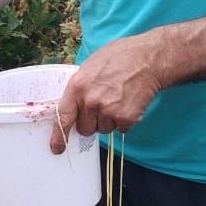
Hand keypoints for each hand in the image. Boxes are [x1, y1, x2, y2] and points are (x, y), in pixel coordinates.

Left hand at [50, 36, 163, 151]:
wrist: (148, 59)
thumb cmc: (119, 58)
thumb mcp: (90, 67)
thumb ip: (79, 89)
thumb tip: (72, 108)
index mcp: (77, 87)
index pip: (63, 117)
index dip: (59, 136)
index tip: (57, 148)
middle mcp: (91, 102)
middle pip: (85, 129)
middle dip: (92, 122)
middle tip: (103, 104)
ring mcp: (108, 111)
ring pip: (103, 130)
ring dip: (109, 120)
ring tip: (118, 98)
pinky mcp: (126, 118)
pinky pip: (120, 129)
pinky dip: (125, 120)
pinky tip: (129, 102)